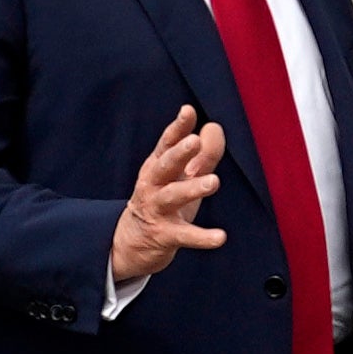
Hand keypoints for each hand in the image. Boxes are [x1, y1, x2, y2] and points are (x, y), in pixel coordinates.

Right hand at [112, 104, 225, 286]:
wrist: (132, 242)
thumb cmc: (164, 201)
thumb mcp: (183, 177)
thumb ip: (203, 154)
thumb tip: (214, 127)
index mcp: (158, 166)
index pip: (167, 143)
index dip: (178, 127)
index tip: (188, 111)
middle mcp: (154, 185)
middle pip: (165, 165)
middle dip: (179, 153)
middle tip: (193, 141)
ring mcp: (157, 209)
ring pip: (173, 196)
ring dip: (192, 188)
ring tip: (213, 181)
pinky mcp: (165, 235)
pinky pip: (184, 235)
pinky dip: (202, 237)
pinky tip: (220, 237)